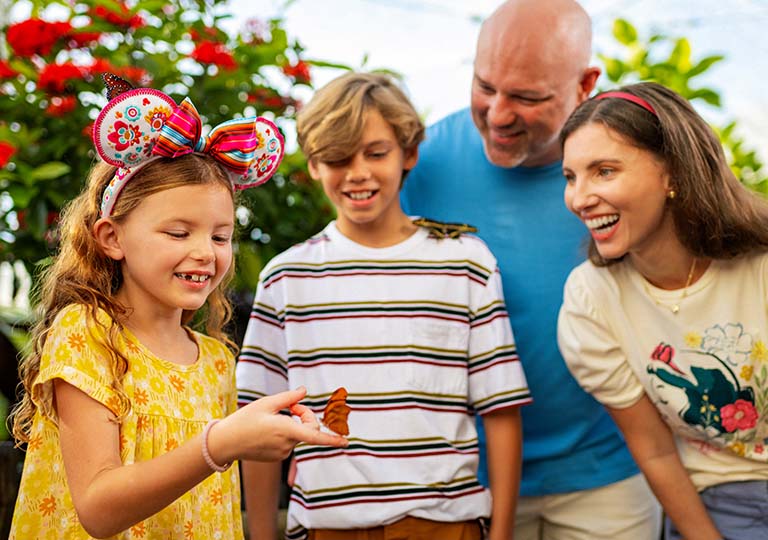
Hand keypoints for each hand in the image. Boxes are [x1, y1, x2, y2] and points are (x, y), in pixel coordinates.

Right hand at [211, 387, 347, 463]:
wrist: (226, 442)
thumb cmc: (244, 420)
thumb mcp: (266, 403)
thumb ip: (289, 398)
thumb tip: (304, 391)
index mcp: (285, 430)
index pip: (314, 436)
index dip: (332, 439)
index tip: (346, 442)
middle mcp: (287, 444)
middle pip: (309, 429)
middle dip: (306, 415)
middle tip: (293, 405)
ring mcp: (282, 453)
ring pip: (299, 435)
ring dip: (295, 423)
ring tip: (276, 416)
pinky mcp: (277, 457)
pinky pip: (290, 442)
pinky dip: (287, 432)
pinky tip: (270, 428)